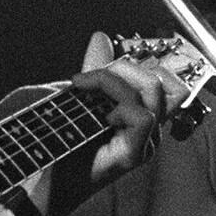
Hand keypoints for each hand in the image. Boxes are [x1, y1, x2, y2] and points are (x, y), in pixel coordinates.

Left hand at [45, 31, 191, 215]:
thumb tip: (101, 36)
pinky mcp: (137, 155)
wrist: (50, 179)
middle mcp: (151, 129)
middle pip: (159, 78)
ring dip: (114, 82)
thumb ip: (98, 70)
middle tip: (87, 79)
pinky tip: (100, 117)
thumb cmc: (68, 143)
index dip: (141, 63)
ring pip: (151, 91)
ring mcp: (147, 143)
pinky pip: (142, 117)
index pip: (166, 79)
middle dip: (122, 67)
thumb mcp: (83, 98)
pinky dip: (119, 107)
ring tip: (86, 91)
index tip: (103, 66)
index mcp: (143, 114)